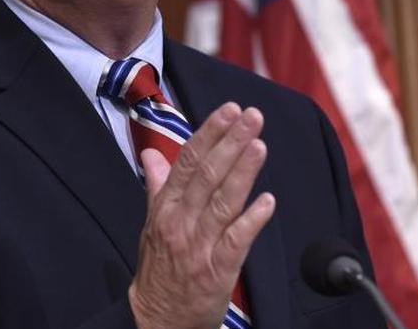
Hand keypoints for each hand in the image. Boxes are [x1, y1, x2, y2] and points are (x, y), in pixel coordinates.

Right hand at [128, 102, 274, 328]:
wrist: (156, 321)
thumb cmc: (158, 271)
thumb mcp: (150, 226)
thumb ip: (157, 187)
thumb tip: (151, 155)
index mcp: (165, 210)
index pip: (187, 163)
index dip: (209, 134)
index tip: (228, 111)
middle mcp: (180, 224)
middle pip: (207, 176)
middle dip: (230, 143)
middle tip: (251, 116)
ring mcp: (198, 248)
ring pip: (222, 203)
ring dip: (242, 173)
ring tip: (259, 145)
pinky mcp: (216, 273)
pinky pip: (236, 242)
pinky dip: (251, 221)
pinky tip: (267, 201)